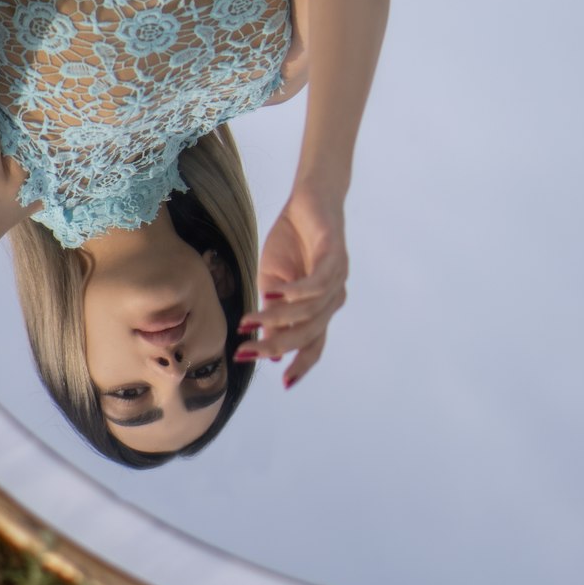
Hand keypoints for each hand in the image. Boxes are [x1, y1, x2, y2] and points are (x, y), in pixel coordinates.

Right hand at [234, 186, 347, 388]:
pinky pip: (317, 284)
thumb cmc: (291, 241)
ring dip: (277, 319)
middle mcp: (334, 298)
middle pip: (309, 333)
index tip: (284, 384)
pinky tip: (274, 294)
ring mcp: (337, 278)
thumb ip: (274, 314)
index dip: (302, 364)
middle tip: (246, 351)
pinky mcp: (335, 256)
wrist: (308, 200)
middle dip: (275, 345)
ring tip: (249, 321)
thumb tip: (270, 350)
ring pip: (310, 311)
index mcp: (321, 308)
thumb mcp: (273, 282)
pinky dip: (296, 293)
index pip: (314, 344)